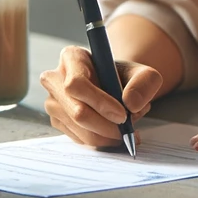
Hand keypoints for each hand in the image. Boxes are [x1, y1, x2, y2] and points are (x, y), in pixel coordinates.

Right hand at [40, 45, 161, 148]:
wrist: (117, 87)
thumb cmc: (126, 77)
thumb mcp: (144, 74)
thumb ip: (144, 84)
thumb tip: (130, 105)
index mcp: (71, 57)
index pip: (77, 84)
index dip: (99, 102)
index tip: (123, 115)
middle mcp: (55, 79)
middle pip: (75, 111)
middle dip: (105, 126)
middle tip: (127, 131)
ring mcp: (53, 102)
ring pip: (79, 129)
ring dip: (107, 134)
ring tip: (127, 127)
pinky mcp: (58, 121)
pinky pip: (79, 139)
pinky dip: (101, 140)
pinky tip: (114, 131)